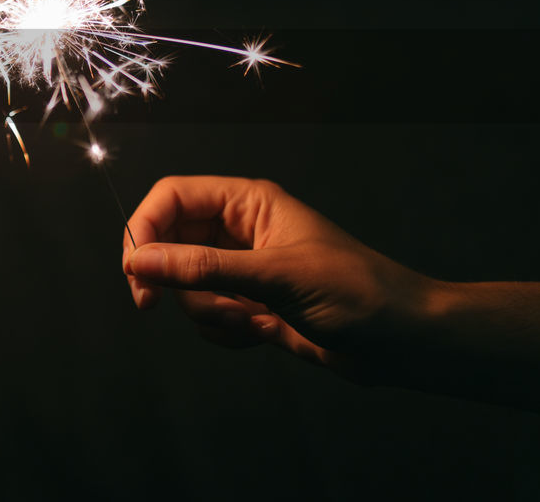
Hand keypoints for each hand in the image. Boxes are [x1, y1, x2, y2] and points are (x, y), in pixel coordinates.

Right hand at [122, 176, 432, 378]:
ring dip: (209, 312)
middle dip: (174, 280)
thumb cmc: (358, 293)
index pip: (173, 197)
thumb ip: (203, 268)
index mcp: (249, 203)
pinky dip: (226, 332)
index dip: (145, 228)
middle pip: (170, 244)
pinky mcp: (252, 307)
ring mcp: (245, 271)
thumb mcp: (275, 277)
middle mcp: (241, 231)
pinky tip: (265, 334)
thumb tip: (141, 261)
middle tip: (156, 305)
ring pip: (187, 287)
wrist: (404, 342)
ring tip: (253, 321)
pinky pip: (208, 318)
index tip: (135, 272)